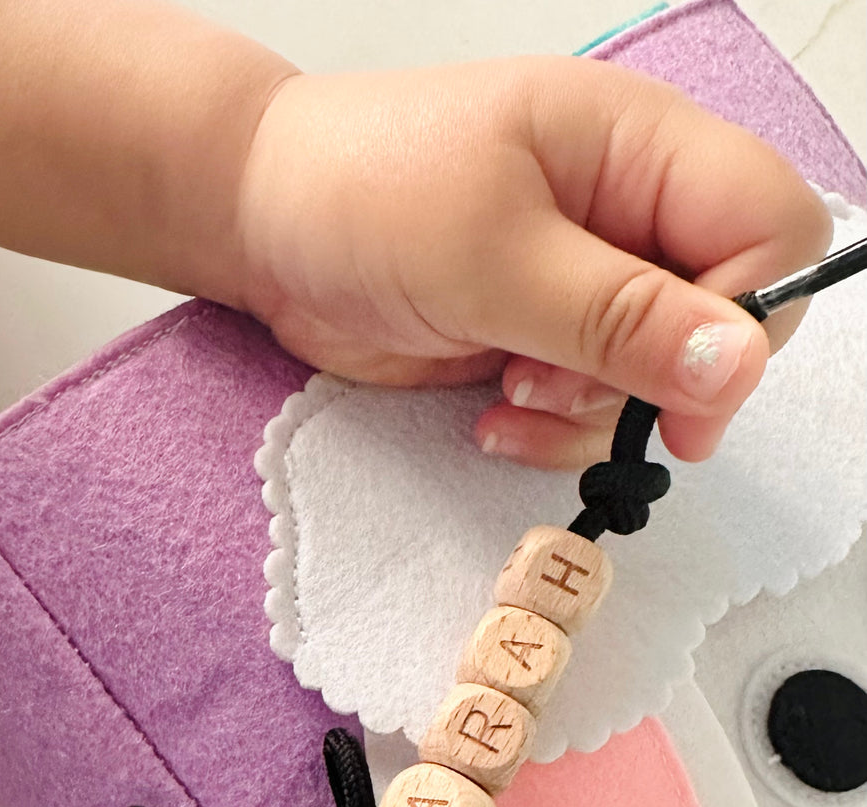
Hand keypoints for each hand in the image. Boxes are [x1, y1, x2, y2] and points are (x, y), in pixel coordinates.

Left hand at [237, 57, 831, 466]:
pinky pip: (590, 410)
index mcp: (641, 147)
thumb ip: (617, 317)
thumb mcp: (490, 255)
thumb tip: (736, 365)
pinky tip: (492, 415)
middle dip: (658, 380)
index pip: (771, 228)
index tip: (679, 389)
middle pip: (725, 320)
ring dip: (591, 415)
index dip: (747, 318)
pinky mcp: (543, 340)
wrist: (262, 226)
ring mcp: (587, 285)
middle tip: (565, 390)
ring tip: (509, 391)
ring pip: (658, 381)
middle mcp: (629, 215)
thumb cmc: (362, 194)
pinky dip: (552, 431)